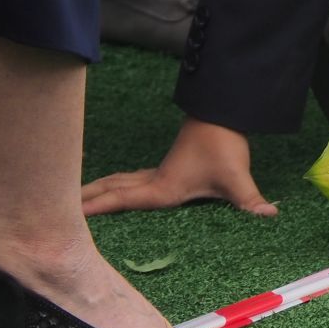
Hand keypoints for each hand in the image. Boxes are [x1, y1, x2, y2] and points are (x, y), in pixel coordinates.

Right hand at [82, 117, 277, 216]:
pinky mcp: (166, 167)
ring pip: (120, 183)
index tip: (69, 214)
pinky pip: (131, 180)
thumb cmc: (224, 145)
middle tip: (57, 209)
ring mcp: (159, 172)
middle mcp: (155, 181)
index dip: (96, 208)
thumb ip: (250, 200)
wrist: (224, 113)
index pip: (123, 200)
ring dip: (98, 191)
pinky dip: (115, 185)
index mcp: (163, 188)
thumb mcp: (237, 177)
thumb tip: (270, 214)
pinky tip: (113, 187)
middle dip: (87, 201)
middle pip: (113, 191)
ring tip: (74, 200)